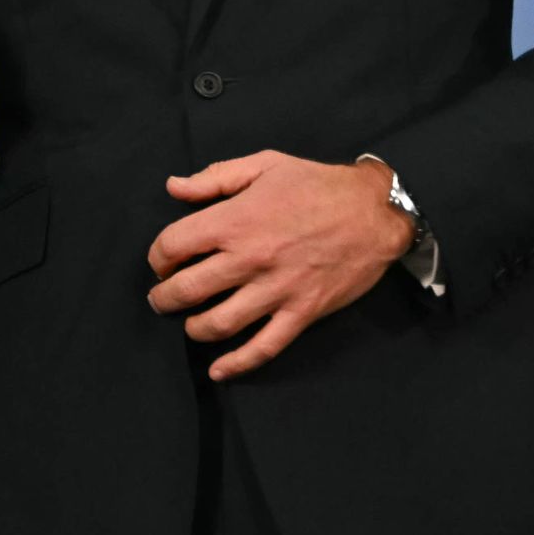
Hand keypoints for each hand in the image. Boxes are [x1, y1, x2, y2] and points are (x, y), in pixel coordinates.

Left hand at [146, 151, 415, 380]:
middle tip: (160, 298)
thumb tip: (172, 187)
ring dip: (193, 328)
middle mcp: (250, 259)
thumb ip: (213, 178)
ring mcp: (277, 290)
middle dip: (164, 297)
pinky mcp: (303, 312)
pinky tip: (219, 370)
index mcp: (235, 220)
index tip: (161, 261)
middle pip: (188, 289)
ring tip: (187, 323)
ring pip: (220, 323)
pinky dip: (238, 363)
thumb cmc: (317, 184)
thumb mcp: (263, 164)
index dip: (158, 256)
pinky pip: (265, 346)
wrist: (376, 211)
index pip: (173, 246)